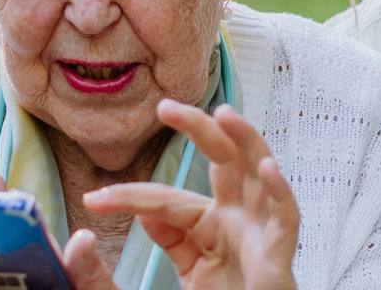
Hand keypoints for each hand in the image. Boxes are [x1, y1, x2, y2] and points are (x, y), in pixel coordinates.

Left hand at [82, 101, 299, 289]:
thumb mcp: (189, 272)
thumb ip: (169, 242)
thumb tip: (147, 209)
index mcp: (213, 225)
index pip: (169, 199)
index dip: (132, 196)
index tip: (94, 199)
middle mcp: (240, 220)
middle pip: (224, 161)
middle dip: (200, 130)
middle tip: (166, 108)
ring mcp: (261, 233)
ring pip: (259, 175)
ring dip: (246, 141)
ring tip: (223, 114)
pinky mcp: (279, 255)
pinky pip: (286, 217)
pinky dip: (280, 191)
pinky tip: (267, 167)